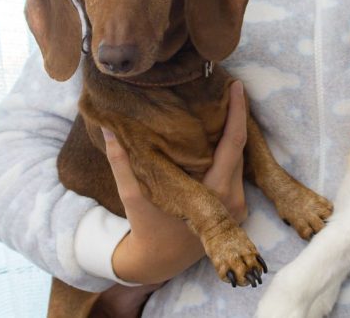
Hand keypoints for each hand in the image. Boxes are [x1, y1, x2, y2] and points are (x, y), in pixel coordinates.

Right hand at [105, 81, 248, 283]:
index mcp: (215, 195)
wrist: (159, 261)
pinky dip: (230, 150)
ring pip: (241, 159)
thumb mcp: (133, 195)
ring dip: (234, 132)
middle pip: (241, 149)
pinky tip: (221, 129)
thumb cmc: (146, 228)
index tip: (237, 87)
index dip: (237, 113)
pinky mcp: (237, 205)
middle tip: (229, 87)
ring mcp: (239, 204)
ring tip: (225, 102)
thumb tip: (109, 128)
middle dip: (237, 116)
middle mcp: (234, 200)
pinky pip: (237, 170)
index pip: (233, 145)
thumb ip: (122, 163)